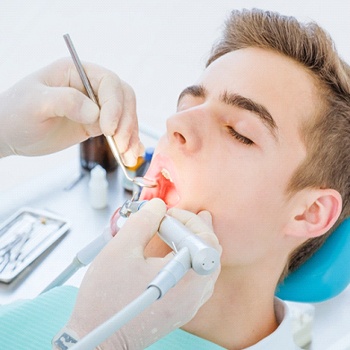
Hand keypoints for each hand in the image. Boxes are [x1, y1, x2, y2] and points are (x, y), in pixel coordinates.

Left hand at [0, 58, 142, 164]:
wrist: (10, 134)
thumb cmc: (15, 113)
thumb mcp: (36, 103)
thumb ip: (66, 101)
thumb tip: (95, 113)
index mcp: (76, 72)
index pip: (109, 83)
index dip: (114, 105)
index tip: (108, 128)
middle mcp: (90, 87)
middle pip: (123, 99)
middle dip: (126, 123)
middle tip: (121, 145)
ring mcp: (95, 107)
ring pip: (125, 116)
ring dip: (130, 136)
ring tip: (128, 157)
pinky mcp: (96, 124)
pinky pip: (119, 130)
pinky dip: (128, 141)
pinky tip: (132, 153)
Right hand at [66, 199, 221, 348]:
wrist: (98, 337)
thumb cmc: (106, 301)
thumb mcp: (121, 249)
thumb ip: (144, 222)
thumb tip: (158, 207)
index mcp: (186, 279)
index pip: (205, 239)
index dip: (188, 220)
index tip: (167, 215)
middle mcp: (194, 295)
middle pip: (210, 252)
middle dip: (194, 228)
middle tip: (177, 217)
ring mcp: (189, 305)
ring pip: (204, 266)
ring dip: (192, 243)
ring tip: (178, 229)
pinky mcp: (180, 310)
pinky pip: (195, 279)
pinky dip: (187, 260)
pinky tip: (173, 252)